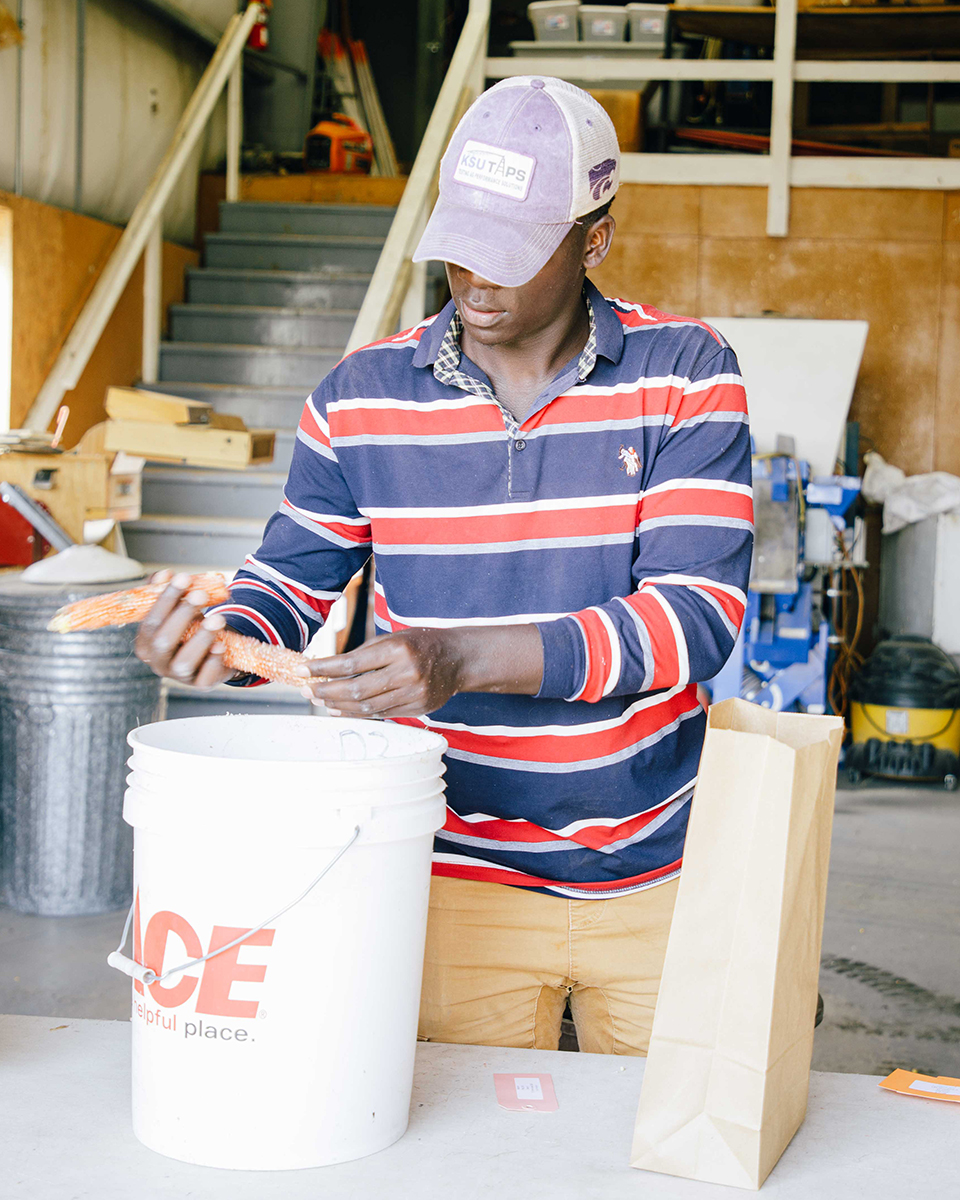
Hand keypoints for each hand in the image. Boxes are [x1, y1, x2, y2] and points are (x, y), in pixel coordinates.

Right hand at [134, 570, 234, 688]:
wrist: (216, 648)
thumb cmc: (190, 625)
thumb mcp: (178, 607)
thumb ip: (169, 590)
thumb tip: (164, 574)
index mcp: (146, 643)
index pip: (150, 622)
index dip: (165, 600)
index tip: (183, 578)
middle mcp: (158, 662)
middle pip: (163, 641)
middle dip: (182, 615)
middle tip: (201, 594)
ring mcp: (179, 677)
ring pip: (183, 662)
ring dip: (200, 638)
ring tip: (217, 619)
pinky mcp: (201, 684)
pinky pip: (205, 677)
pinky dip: (213, 660)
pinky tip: (221, 645)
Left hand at [299, 625, 544, 718]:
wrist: (459, 658)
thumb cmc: (420, 643)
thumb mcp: (394, 638)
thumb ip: (365, 653)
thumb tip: (328, 669)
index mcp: (397, 648)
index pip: (352, 663)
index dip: (324, 669)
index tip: (303, 671)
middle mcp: (406, 672)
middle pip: (356, 689)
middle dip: (327, 692)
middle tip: (307, 691)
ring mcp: (414, 693)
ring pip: (367, 706)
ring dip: (338, 705)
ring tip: (320, 701)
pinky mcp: (418, 708)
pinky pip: (381, 713)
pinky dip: (358, 713)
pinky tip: (341, 709)